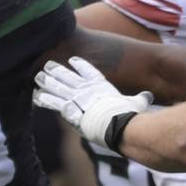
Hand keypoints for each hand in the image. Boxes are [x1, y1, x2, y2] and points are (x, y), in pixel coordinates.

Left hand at [34, 57, 151, 146]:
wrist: (118, 125)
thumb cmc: (129, 115)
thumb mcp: (137, 103)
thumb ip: (141, 98)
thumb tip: (150, 96)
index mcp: (103, 86)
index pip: (90, 71)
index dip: (81, 65)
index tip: (74, 60)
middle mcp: (87, 90)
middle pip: (69, 76)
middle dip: (57, 70)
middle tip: (48, 65)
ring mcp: (77, 99)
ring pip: (58, 87)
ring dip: (47, 81)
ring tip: (38, 76)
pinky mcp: (69, 111)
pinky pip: (53, 103)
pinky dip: (43, 99)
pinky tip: (35, 96)